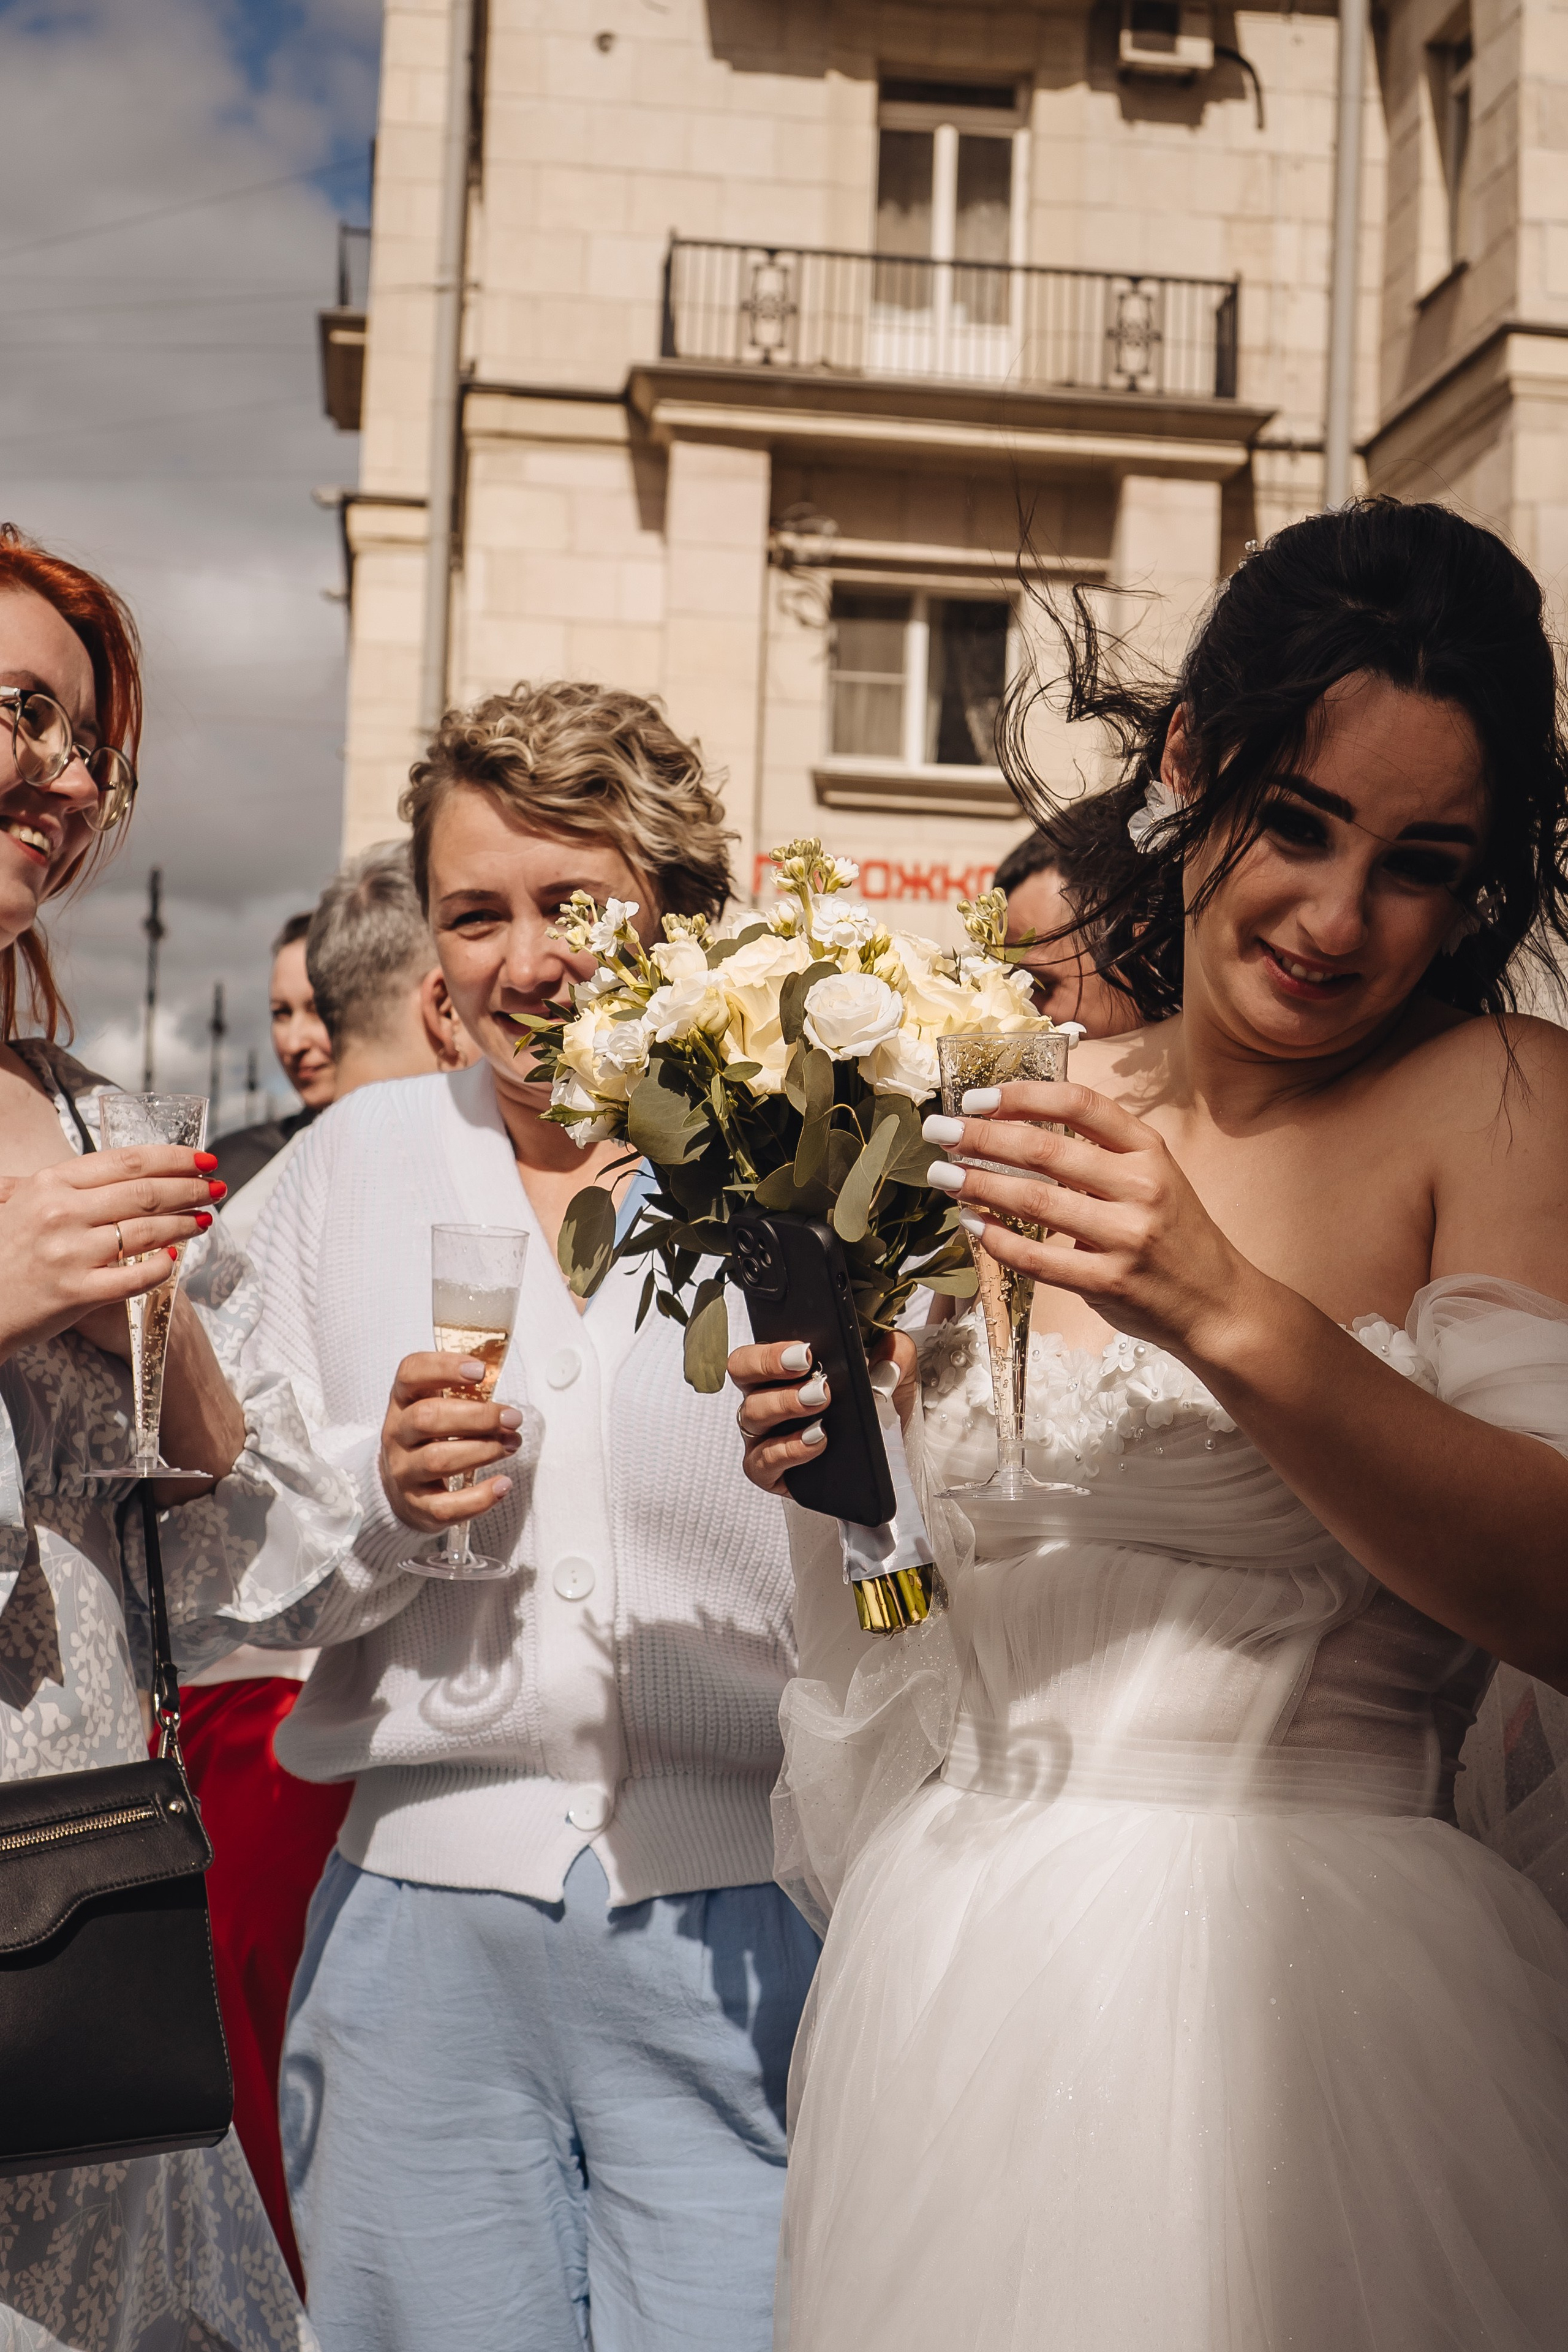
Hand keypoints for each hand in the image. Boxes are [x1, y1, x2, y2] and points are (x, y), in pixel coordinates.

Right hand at [0, 1147, 222, 1362]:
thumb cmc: (4, 1249)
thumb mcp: (19, 1200)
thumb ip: (59, 1182)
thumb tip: (107, 1168)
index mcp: (51, 1182)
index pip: (127, 1162)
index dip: (174, 1159)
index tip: (203, 1159)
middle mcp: (61, 1212)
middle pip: (145, 1193)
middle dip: (191, 1189)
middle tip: (217, 1188)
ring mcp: (70, 1253)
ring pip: (147, 1231)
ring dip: (186, 1223)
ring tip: (206, 1220)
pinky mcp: (77, 1293)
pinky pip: (135, 1278)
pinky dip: (161, 1267)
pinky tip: (176, 1259)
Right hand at [378, 1353, 526, 1531]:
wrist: (397, 1488)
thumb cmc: (428, 1438)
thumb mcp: (433, 1406)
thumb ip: (461, 1392)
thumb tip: (498, 1379)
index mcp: (402, 1401)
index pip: (411, 1374)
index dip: (444, 1368)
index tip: (480, 1371)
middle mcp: (397, 1435)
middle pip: (427, 1418)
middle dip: (477, 1416)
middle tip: (512, 1417)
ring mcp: (404, 1472)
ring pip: (438, 1460)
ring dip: (484, 1450)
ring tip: (512, 1444)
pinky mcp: (417, 1506)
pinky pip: (445, 1507)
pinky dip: (479, 1497)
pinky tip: (502, 1484)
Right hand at [726, 1332, 916, 1496]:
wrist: (890, 1462)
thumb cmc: (875, 1413)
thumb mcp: (893, 1380)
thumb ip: (894, 1356)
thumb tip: (890, 1350)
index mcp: (785, 1369)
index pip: (760, 1348)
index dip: (773, 1347)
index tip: (806, 1351)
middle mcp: (766, 1396)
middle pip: (742, 1371)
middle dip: (769, 1364)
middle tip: (807, 1367)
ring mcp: (764, 1435)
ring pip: (752, 1414)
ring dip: (784, 1404)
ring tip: (819, 1403)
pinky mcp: (769, 1470)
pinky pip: (763, 1461)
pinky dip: (789, 1449)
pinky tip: (817, 1440)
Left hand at [923, 1081, 1247, 1359]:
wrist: (1218, 1304)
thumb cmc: (1174, 1235)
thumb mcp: (1153, 1177)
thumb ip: (1100, 1154)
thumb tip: (1018, 1129)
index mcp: (1150, 1151)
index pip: (1080, 1105)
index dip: (1022, 1095)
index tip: (976, 1097)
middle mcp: (1142, 1188)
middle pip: (1046, 1151)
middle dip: (981, 1137)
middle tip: (940, 1133)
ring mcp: (1127, 1238)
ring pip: (1035, 1202)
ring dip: (979, 1185)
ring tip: (944, 1176)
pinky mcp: (1109, 1284)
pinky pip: (1039, 1259)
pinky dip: (998, 1240)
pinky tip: (972, 1225)